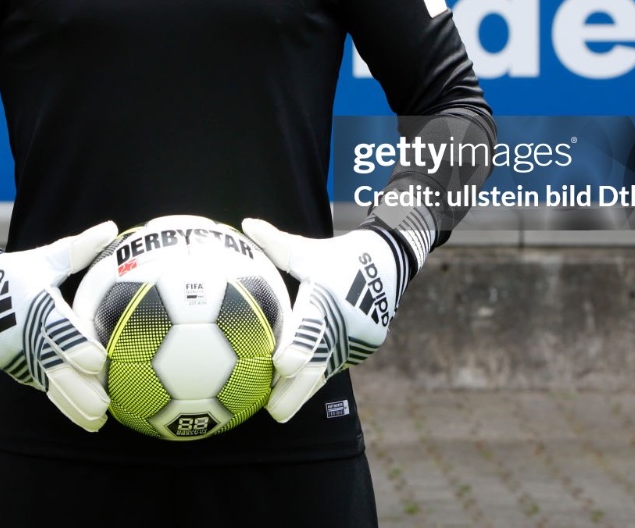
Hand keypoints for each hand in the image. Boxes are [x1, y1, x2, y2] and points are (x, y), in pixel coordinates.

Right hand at [0, 220, 118, 430]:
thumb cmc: (20, 270)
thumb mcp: (48, 257)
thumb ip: (80, 247)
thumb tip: (112, 227)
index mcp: (38, 308)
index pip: (62, 333)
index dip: (81, 349)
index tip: (101, 361)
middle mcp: (27, 336)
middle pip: (57, 369)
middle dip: (81, 389)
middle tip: (107, 405)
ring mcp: (20, 355)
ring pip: (49, 386)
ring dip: (73, 405)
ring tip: (98, 422)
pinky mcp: (16, 367)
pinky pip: (41, 385)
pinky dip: (61, 400)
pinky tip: (83, 414)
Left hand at [241, 218, 415, 423]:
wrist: (388, 262)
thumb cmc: (338, 255)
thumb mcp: (308, 249)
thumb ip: (276, 243)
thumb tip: (246, 223)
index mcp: (326, 302)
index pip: (310, 332)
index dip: (295, 350)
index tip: (278, 364)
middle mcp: (343, 326)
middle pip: (317, 367)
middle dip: (294, 392)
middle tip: (271, 411)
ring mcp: (356, 341)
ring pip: (326, 371)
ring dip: (303, 389)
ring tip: (277, 409)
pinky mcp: (363, 348)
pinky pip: (336, 364)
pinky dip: (318, 375)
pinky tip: (296, 390)